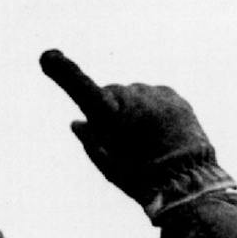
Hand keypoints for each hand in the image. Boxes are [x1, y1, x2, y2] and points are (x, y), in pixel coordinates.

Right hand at [39, 50, 232, 220]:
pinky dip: (156, 111)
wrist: (189, 182)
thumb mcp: (108, 165)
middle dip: (114, 110)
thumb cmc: (140, 177)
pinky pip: (158, 99)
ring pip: (137, 97)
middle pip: (113, 94)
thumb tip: (78, 122)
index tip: (47, 55)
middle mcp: (131, 96)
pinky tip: (163, 134)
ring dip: (138, 111)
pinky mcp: (176, 98)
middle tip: (124, 139)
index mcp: (109, 114)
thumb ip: (89, 140)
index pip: (80, 86)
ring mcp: (155, 94)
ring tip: (149, 141)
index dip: (62, 70)